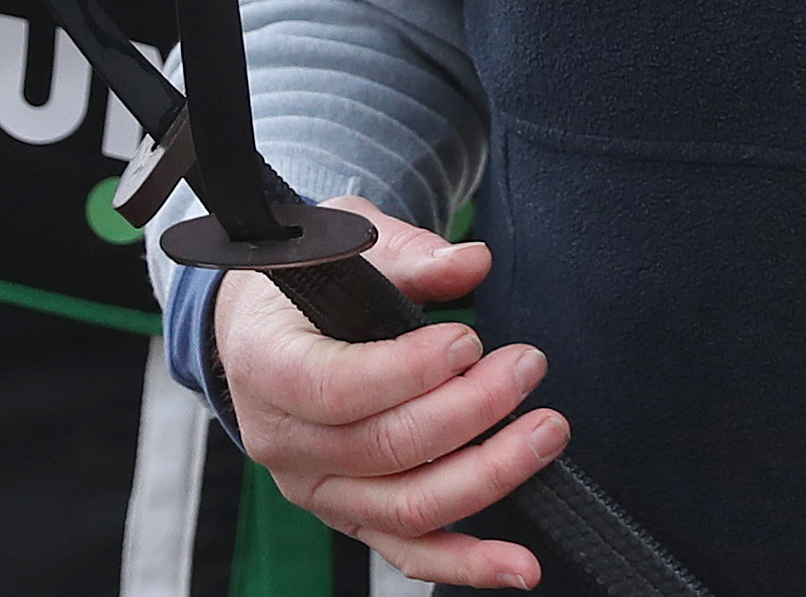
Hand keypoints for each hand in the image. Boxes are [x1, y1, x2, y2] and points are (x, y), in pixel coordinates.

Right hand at [212, 199, 569, 588]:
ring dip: (486, 477)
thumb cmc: (301, 284)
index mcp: (265, 364)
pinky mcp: (351, 515)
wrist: (260, 328)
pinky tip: (519, 566)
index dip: (407, 371)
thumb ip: (407, 255)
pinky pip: (408, 552)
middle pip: (383, 449)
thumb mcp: (342, 241)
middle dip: (470, 411)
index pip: (334, 387)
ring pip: (404, 508)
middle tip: (526, 368)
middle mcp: (282, 440)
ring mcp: (316, 488)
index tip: (467, 341)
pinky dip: (466, 565)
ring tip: (545, 435)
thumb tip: (469, 263)